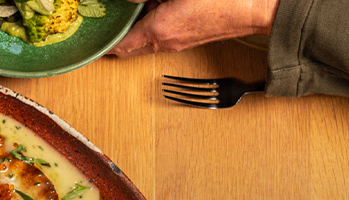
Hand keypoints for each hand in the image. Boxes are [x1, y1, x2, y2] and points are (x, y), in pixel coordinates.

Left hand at [108, 0, 278, 56]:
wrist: (255, 7)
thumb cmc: (221, 0)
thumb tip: (126, 0)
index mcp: (158, 31)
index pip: (119, 46)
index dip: (103, 42)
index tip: (93, 35)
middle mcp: (165, 42)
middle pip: (130, 47)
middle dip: (117, 36)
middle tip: (107, 22)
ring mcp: (179, 43)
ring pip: (146, 40)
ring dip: (135, 29)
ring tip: (129, 12)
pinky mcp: (190, 38)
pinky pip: (162, 35)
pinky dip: (152, 25)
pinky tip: (157, 7)